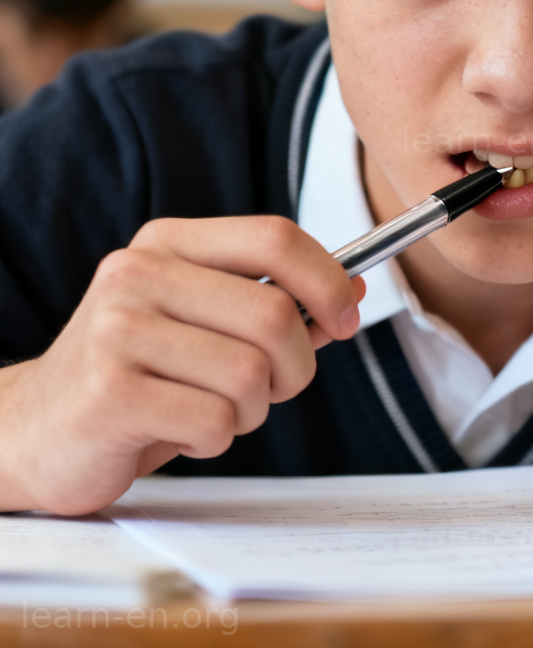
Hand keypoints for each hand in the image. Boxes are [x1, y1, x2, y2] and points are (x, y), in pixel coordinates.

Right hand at [0, 216, 364, 515]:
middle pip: (275, 313)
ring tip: (211, 409)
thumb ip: (279, 305)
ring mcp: (117, 330)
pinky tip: (179, 430)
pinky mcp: (109, 393)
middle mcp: (138, 274)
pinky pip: (215, 420)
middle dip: (295, 366)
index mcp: (169, 243)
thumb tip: (355, 292)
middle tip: (272, 388)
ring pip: (251, 374)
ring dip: (252, 410)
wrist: (35, 429)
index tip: (344, 318)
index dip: (327, 279)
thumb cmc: (140, 373)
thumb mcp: (207, 324)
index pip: (275, 237)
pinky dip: (216, 438)